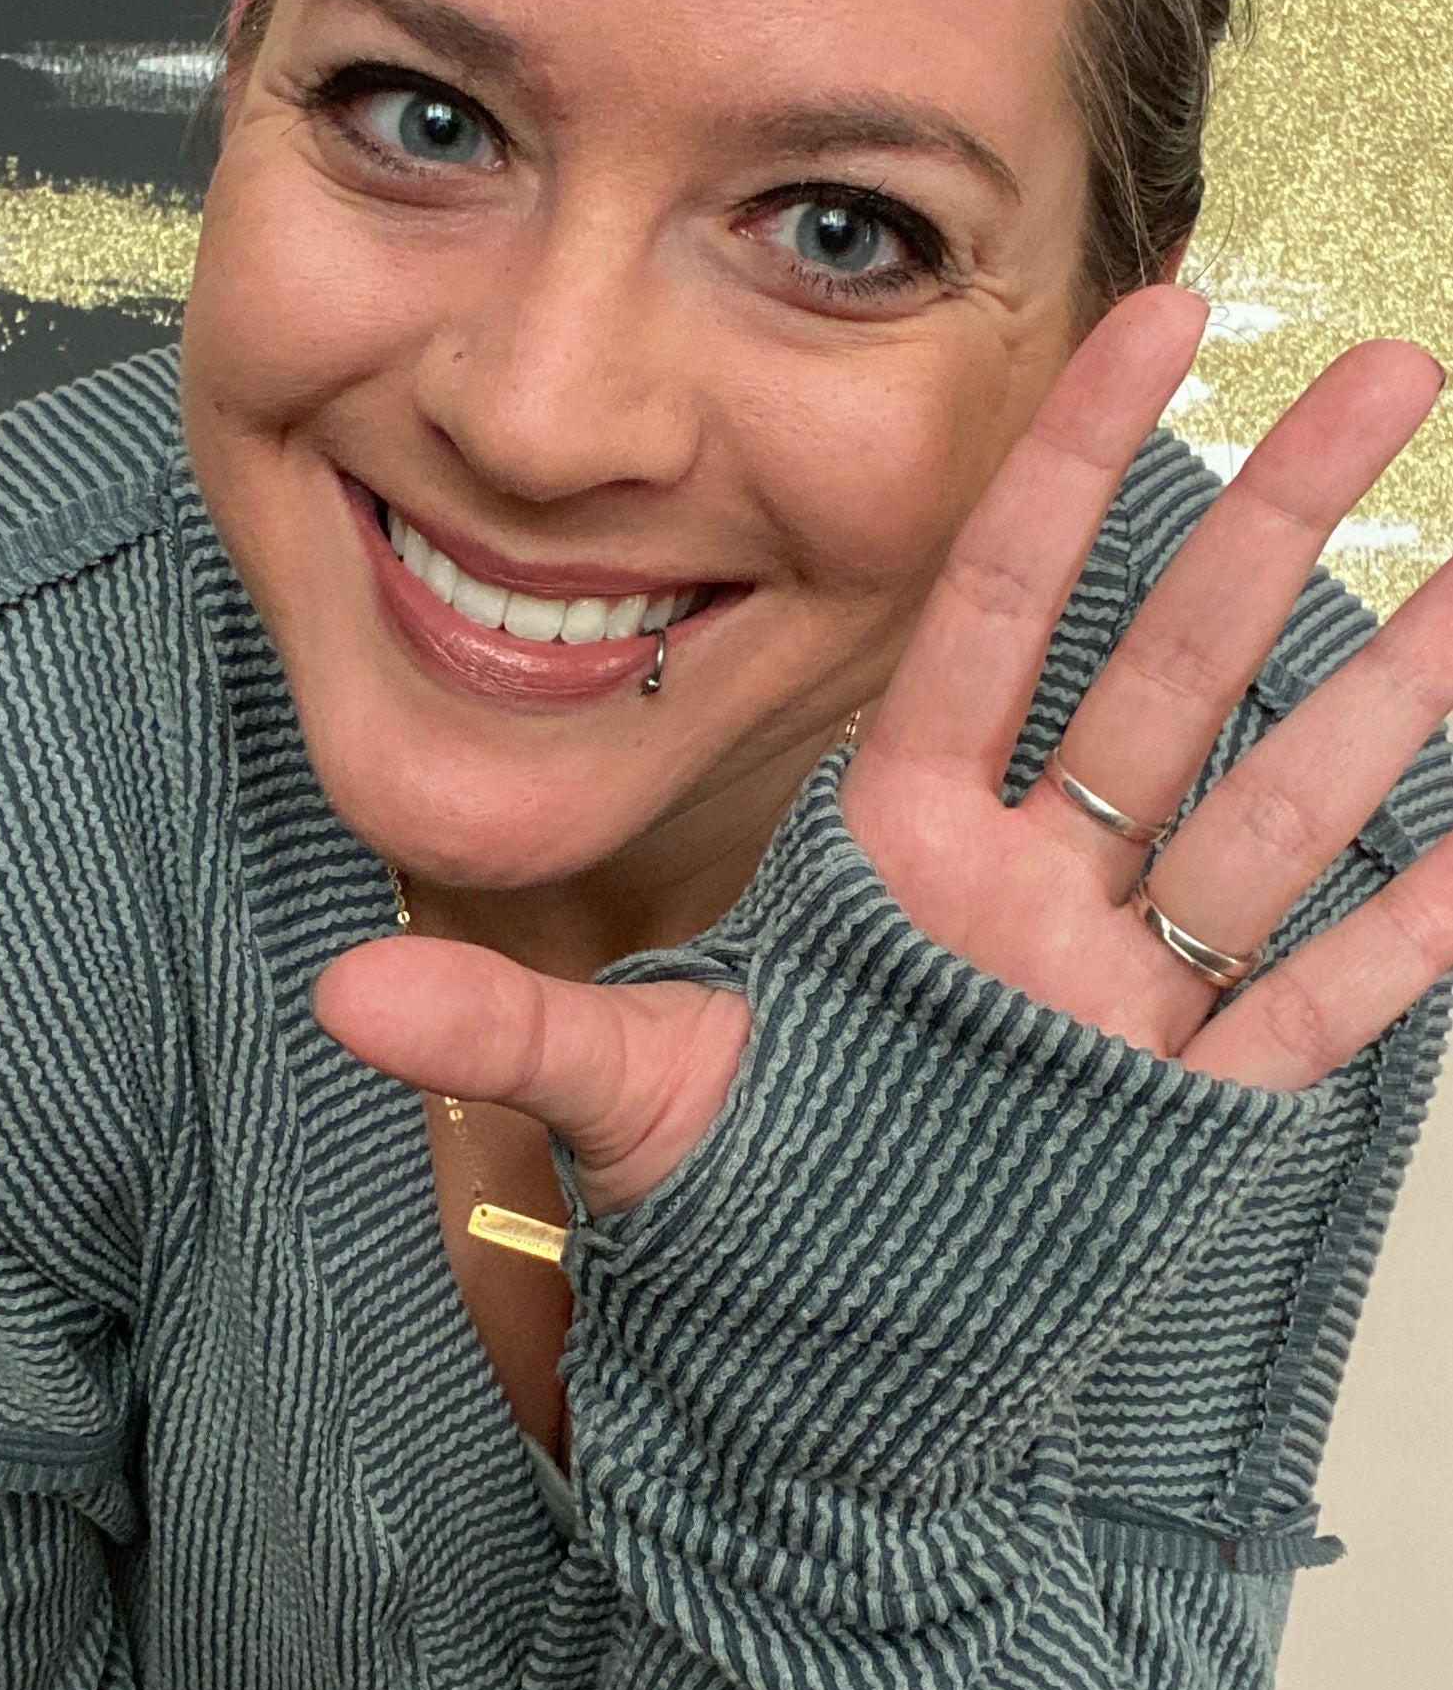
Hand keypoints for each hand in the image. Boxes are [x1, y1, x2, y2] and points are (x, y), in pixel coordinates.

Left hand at [313, 288, 1452, 1211]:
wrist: (821, 1382)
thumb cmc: (728, 1219)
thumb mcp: (630, 1102)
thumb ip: (511, 1027)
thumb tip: (344, 982)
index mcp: (904, 838)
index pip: (997, 608)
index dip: (1071, 463)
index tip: (1144, 307)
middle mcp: (1030, 882)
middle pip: (1172, 665)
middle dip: (1276, 519)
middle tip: (1388, 368)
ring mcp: (1124, 983)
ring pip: (1273, 808)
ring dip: (1382, 696)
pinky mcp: (1191, 1101)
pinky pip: (1321, 1001)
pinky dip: (1409, 936)